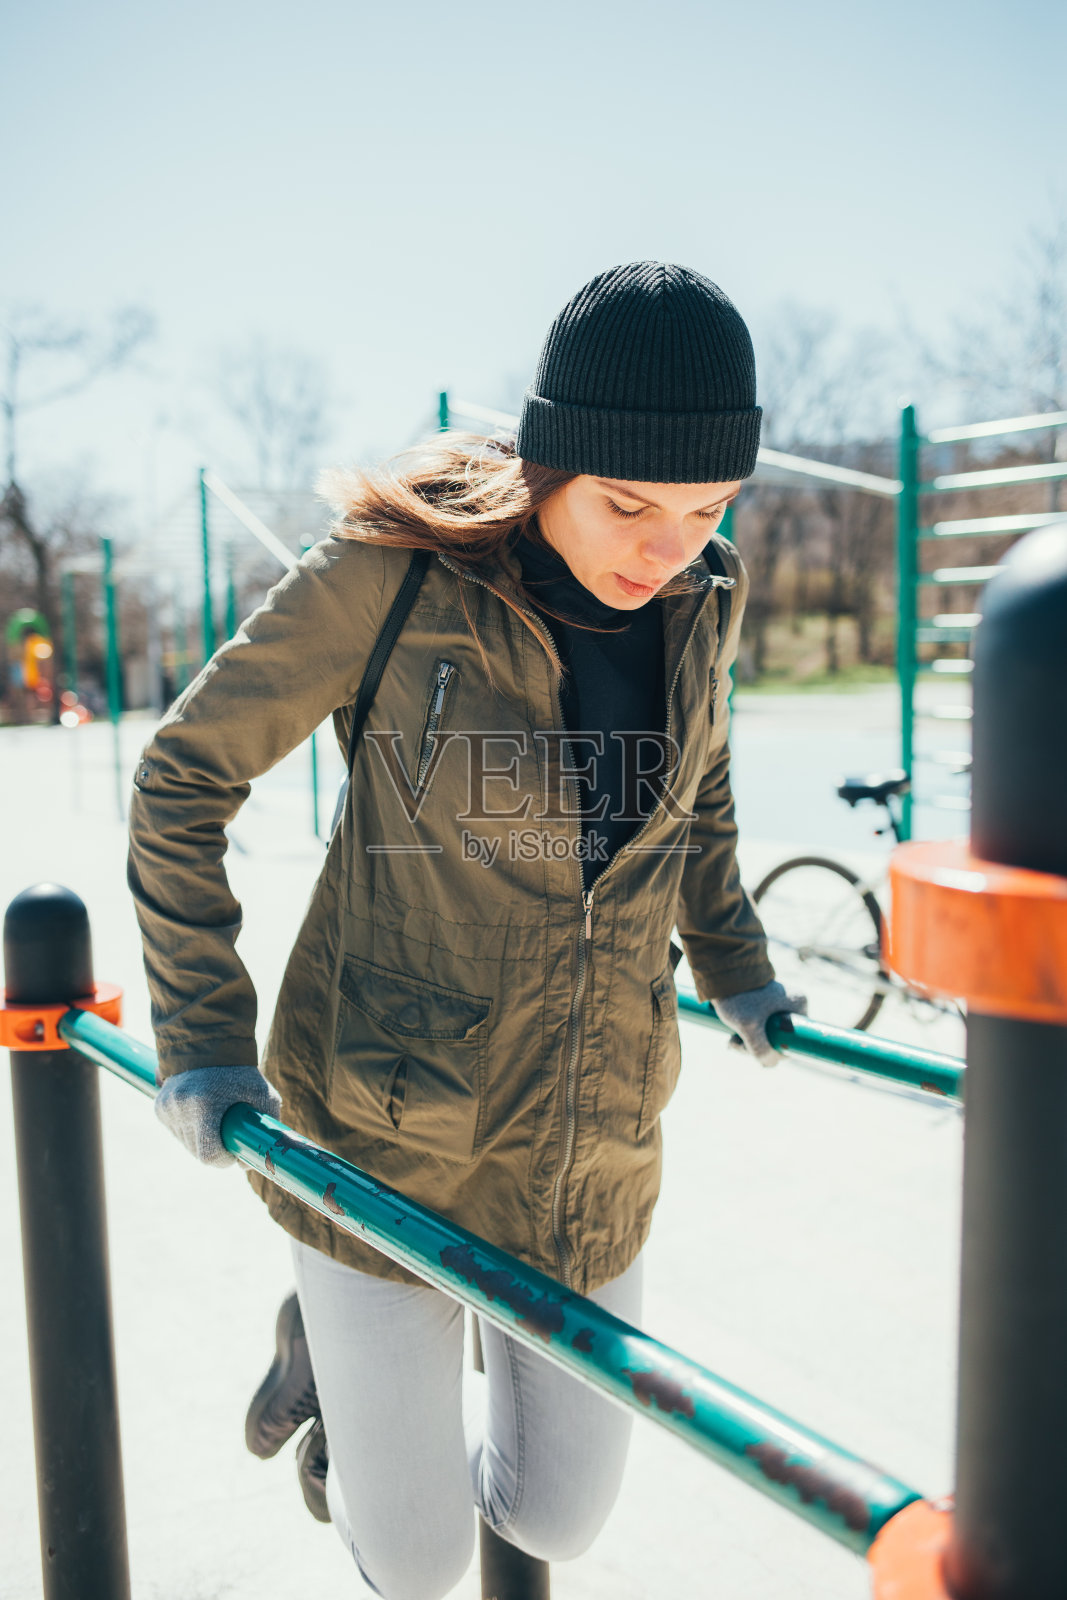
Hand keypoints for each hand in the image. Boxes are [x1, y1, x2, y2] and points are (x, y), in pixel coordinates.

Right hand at [155, 1064, 281, 1167]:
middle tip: (228, 1134)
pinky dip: (190, 1129)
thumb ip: (267, 1126)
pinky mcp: (159, 1107)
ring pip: (186, 1144)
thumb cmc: (240, 1071)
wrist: (209, 1043)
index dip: (223, 1160)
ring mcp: (166, 1107)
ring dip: (201, 1139)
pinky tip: (201, 1113)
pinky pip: (177, 1132)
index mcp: (205, 1105)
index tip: (233, 1152)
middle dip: (214, 1149)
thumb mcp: (263, 1094)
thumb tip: (249, 1165)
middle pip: (197, 1152)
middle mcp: (181, 1107)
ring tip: (215, 1118)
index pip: (208, 1155)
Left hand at [711, 981, 807, 1067]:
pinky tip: (732, 1036)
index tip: (758, 1053)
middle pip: (779, 1039)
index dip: (777, 1051)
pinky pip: (759, 1027)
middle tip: (738, 1045)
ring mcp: (777, 1005)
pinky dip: (746, 1034)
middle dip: (757, 1048)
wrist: (719, 972)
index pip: (795, 1040)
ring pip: (767, 1035)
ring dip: (748, 1043)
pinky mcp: (762, 1006)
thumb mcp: (749, 1026)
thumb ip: (761, 1049)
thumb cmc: (738, 996)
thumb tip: (770, 1063)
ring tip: (731, 1041)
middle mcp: (791, 1005)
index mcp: (798, 1005)